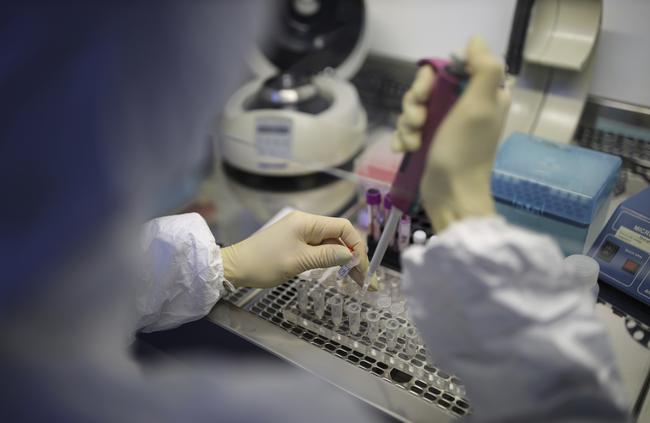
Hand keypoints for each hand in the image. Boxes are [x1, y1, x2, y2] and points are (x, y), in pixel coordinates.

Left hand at [221, 211, 368, 288]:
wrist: (235, 267)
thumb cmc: (264, 263)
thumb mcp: (298, 261)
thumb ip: (327, 257)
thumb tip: (351, 255)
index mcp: (307, 222)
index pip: (343, 228)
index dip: (357, 246)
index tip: (362, 267)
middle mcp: (307, 224)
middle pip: (340, 237)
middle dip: (355, 257)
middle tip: (367, 280)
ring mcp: (302, 234)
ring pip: (332, 246)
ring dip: (346, 262)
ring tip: (358, 281)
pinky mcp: (297, 244)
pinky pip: (321, 250)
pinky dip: (332, 262)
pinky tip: (342, 274)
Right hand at [393, 36, 510, 231]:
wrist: (451, 196)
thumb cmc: (465, 152)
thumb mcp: (479, 106)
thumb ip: (483, 68)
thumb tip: (475, 40)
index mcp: (482, 94)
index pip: (450, 68)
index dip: (431, 77)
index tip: (424, 92)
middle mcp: (464, 107)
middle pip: (426, 88)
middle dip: (414, 104)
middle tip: (418, 121)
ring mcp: (445, 126)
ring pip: (414, 109)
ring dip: (407, 124)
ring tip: (412, 142)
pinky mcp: (430, 142)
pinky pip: (408, 129)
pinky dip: (403, 138)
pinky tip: (403, 150)